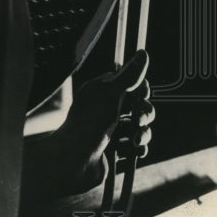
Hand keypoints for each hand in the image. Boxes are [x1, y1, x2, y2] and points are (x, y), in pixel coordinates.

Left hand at [49, 50, 155, 192]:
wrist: (72, 163)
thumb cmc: (86, 125)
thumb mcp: (110, 94)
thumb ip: (129, 75)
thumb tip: (143, 53)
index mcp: (103, 94)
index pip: (131, 86)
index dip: (141, 91)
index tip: (142, 95)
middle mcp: (106, 111)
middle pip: (139, 107)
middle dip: (144, 114)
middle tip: (138, 120)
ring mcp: (111, 133)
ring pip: (140, 128)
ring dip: (143, 133)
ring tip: (134, 141)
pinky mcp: (114, 152)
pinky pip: (136, 148)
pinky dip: (138, 150)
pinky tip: (134, 151)